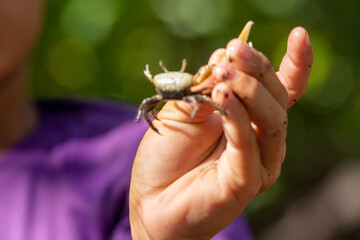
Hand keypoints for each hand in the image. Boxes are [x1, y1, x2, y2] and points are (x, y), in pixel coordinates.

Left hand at [130, 27, 312, 239]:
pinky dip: (237, 118)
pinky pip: (249, 145)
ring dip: (248, 91)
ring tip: (223, 74)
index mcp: (248, 119)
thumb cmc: (166, 157)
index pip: (280, 89)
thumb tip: (223, 57)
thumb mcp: (180, 112)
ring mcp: (257, 161)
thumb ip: (202, 88)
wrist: (152, 201)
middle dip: (256, 69)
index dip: (294, 63)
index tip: (298, 34)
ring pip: (270, 119)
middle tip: (232, 51)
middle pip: (276, 97)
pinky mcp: (246, 181)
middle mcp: (260, 139)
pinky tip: (222, 97)